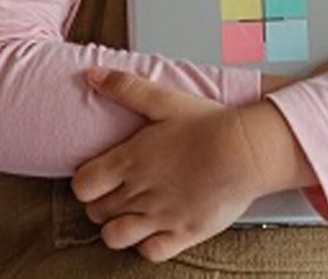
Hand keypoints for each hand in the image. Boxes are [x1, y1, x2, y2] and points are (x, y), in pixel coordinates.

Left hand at [73, 69, 310, 261]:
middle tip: (119, 192)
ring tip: (132, 214)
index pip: (82, 186)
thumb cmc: (208, 125)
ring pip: (115, 237)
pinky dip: (147, 245)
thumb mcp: (164, 99)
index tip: (99, 177)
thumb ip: (125, 88)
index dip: (86, 183)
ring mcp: (159, 216)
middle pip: (95, 212)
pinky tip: (156, 229)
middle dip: (102, 203)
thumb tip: (93, 75)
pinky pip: (150, 252)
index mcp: (128, 162)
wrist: (246, 151)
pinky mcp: (183, 233)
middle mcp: (138, 193)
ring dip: (118, 227)